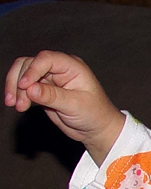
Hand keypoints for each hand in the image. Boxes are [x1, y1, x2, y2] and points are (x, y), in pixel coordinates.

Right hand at [5, 50, 124, 164]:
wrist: (96, 129)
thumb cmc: (95, 114)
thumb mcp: (75, 105)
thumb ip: (52, 96)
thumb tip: (30, 89)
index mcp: (72, 67)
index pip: (46, 59)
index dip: (32, 70)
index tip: (25, 86)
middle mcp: (59, 69)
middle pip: (29, 64)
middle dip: (20, 81)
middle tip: (17, 102)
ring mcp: (49, 79)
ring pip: (23, 75)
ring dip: (16, 89)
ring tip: (18, 106)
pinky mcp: (42, 90)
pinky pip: (24, 87)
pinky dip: (18, 95)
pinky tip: (19, 106)